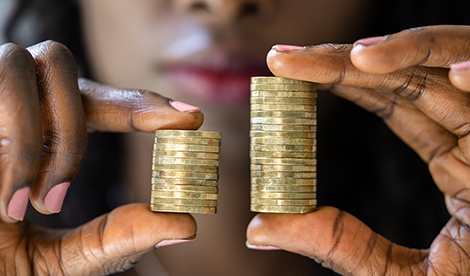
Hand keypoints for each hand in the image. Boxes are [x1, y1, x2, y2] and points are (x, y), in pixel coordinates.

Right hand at [0, 41, 201, 274]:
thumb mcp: (55, 262)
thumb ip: (114, 241)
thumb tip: (185, 224)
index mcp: (39, 136)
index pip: (100, 102)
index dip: (145, 104)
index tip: (192, 119)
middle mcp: (9, 107)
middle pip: (62, 66)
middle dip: (77, 123)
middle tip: (61, 196)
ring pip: (26, 66)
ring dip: (43, 137)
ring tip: (27, 204)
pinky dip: (13, 145)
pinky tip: (2, 199)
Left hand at [247, 25, 469, 274]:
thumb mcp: (395, 272)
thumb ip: (335, 243)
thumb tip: (258, 228)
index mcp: (451, 156)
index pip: (386, 100)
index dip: (335, 79)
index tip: (281, 70)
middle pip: (408, 78)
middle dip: (346, 62)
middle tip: (285, 57)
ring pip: (458, 70)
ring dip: (412, 55)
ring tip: (357, 59)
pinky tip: (459, 76)